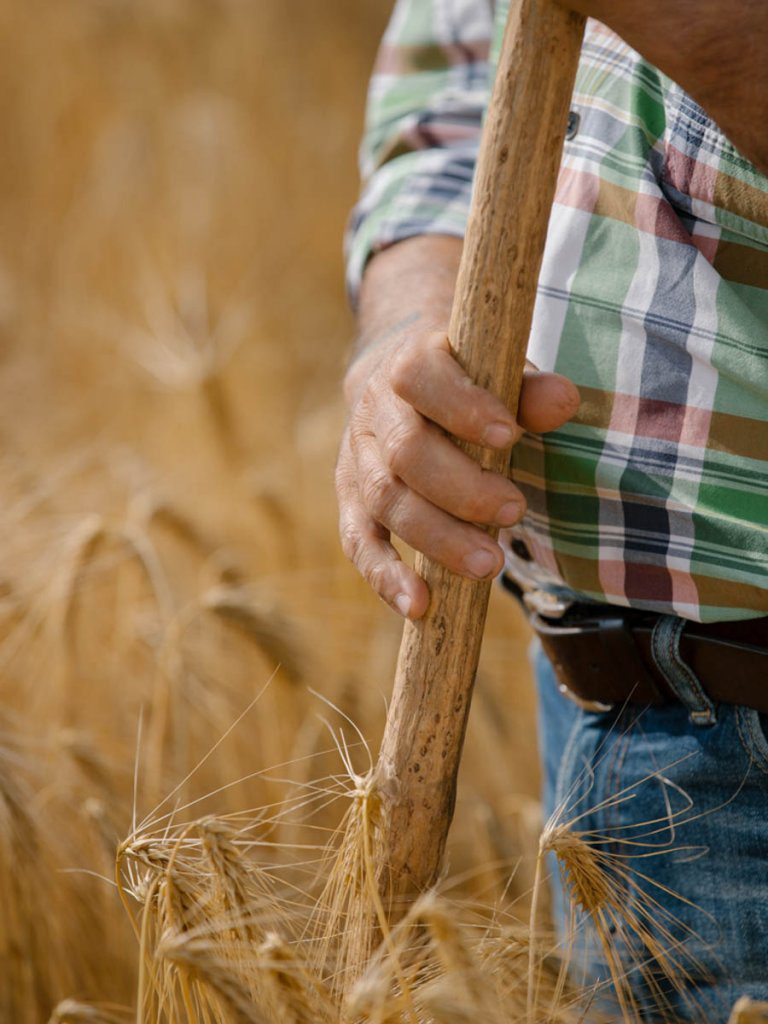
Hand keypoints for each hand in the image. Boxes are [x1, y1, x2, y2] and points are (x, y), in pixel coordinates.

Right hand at [335, 326, 578, 618]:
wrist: (403, 388)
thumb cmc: (466, 382)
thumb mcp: (496, 372)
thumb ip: (528, 390)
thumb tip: (564, 401)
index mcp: (410, 365)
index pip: (421, 379)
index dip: (461, 407)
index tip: (509, 436)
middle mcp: (375, 413)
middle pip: (405, 452)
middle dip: (461, 488)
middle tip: (514, 512)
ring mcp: (358, 462)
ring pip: (385, 502)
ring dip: (436, 538)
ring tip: (488, 566)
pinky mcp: (353, 504)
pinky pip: (360, 544)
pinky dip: (385, 578)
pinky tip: (419, 607)